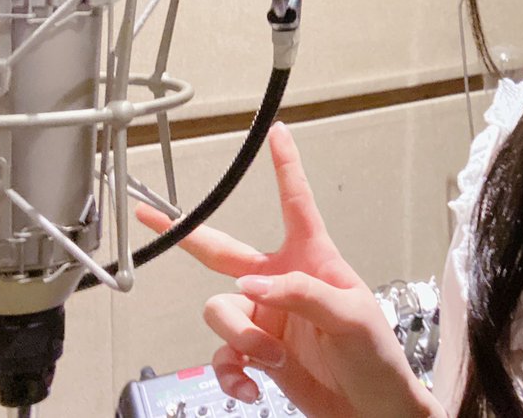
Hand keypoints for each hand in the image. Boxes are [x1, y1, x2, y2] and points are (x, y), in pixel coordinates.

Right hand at [136, 122, 442, 416]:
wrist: (371, 409)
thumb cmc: (375, 357)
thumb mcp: (350, 318)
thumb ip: (303, 295)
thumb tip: (253, 286)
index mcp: (313, 261)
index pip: (296, 204)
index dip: (285, 166)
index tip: (276, 131)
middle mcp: (282, 283)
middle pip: (222, 251)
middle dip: (185, 233)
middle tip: (147, 214)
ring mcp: (265, 319)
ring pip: (220, 311)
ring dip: (242, 339)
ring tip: (275, 361)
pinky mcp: (256, 354)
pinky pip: (222, 356)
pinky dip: (232, 374)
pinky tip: (251, 387)